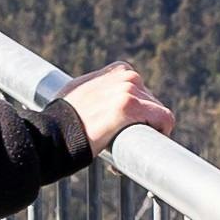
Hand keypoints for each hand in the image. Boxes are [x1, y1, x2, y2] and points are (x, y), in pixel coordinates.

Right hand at [59, 65, 174, 153]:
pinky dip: (159, 135)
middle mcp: (126, 76)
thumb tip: (104, 101)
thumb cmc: (65, 120)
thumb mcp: (83, 93)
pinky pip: (165, 120)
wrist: (54, 133)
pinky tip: (137, 148)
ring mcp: (128, 89)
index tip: (122, 132)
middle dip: (141, 126)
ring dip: (145, 134)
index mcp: (118, 71)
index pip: (144, 95)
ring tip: (123, 148)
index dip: (137, 117)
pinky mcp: (130, 106)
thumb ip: (100, 91)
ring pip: (159, 115)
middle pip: (153, 106)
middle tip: (121, 143)